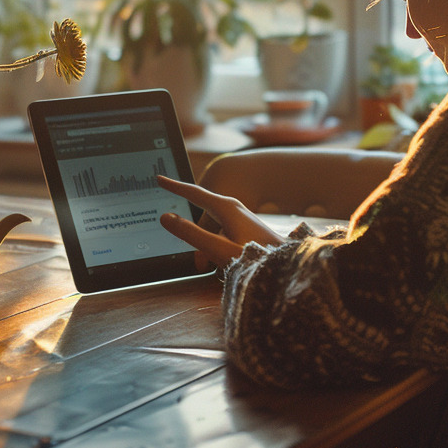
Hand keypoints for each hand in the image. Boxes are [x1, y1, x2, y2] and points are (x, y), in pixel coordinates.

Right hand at [157, 175, 286, 268]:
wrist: (289, 263)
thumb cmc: (256, 257)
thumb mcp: (218, 248)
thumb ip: (191, 233)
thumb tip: (166, 217)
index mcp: (225, 207)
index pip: (193, 192)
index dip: (174, 186)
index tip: (159, 178)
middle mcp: (233, 208)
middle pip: (202, 215)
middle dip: (194, 236)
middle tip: (198, 262)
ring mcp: (241, 217)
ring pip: (213, 228)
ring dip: (208, 247)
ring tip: (214, 270)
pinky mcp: (246, 227)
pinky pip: (222, 234)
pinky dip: (217, 247)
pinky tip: (226, 265)